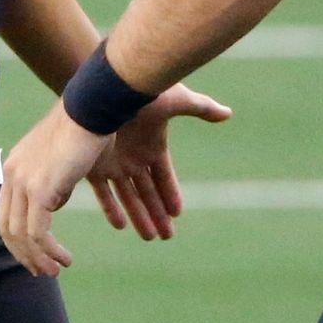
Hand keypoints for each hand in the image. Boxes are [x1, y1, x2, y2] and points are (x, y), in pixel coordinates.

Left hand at [0, 102, 111, 276]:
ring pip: (22, 235)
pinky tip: (64, 258)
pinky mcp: (40, 190)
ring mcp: (24, 182)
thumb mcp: (61, 160)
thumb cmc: (85, 130)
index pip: (5, 212)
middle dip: (24, 254)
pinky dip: (49, 251)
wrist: (91, 111)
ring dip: (39, 258)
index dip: (17, 239)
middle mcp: (13, 174)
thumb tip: (53, 204)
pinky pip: (38, 233)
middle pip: (7, 228)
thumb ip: (52, 182)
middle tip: (43, 270)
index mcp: (14, 166)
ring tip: (57, 270)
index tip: (35, 254)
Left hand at [85, 83, 232, 239]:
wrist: (104, 85)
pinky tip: (121, 225)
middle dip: (157, 213)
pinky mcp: (93, 163)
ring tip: (149, 237)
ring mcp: (113, 161)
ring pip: (127, 196)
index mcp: (152, 144)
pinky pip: (103, 192)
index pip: (163, 176)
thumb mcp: (176, 100)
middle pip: (147, 191)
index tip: (177, 214)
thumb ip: (202, 108)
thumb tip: (228, 113)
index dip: (171, 194)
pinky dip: (111, 208)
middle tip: (166, 237)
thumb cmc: (141, 91)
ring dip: (138, 216)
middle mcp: (133, 155)